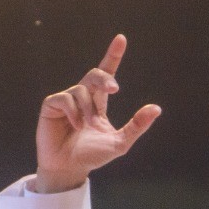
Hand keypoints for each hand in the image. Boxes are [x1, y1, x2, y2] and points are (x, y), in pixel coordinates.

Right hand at [33, 34, 160, 192]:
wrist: (69, 168)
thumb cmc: (92, 156)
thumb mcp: (120, 142)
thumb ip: (137, 126)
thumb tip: (156, 108)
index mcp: (98, 102)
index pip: (106, 74)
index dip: (113, 55)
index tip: (121, 39)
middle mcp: (82, 97)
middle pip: (95, 75)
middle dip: (104, 78)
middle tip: (115, 89)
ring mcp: (66, 100)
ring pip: (81, 90)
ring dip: (88, 109)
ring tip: (87, 126)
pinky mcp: (51, 105)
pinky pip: (65, 98)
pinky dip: (73, 112)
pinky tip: (75, 126)